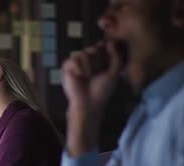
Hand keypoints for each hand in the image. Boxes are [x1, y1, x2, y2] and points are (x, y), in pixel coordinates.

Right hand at [61, 41, 123, 155]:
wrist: (88, 104)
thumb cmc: (102, 91)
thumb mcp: (114, 73)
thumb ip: (116, 57)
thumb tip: (111, 42)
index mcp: (99, 62)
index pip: (101, 47)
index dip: (103, 51)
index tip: (106, 60)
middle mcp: (88, 61)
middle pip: (92, 48)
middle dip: (96, 60)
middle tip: (96, 73)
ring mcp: (77, 64)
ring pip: (82, 53)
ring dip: (88, 66)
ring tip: (87, 77)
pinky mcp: (67, 68)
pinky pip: (72, 59)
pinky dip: (77, 67)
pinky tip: (79, 75)